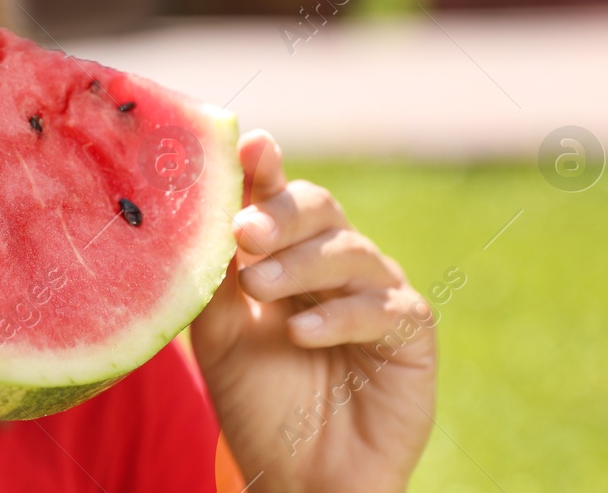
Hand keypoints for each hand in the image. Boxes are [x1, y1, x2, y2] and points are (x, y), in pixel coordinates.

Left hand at [189, 130, 436, 491]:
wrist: (298, 475)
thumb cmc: (258, 398)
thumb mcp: (221, 334)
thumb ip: (215, 274)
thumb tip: (195, 209)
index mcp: (285, 251)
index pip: (276, 195)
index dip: (265, 168)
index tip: (250, 147)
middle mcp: (333, 260)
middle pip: (319, 207)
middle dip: (280, 213)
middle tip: (244, 232)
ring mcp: (377, 289)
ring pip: (349, 250)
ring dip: (300, 266)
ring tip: (259, 288)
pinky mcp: (411, 330)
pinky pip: (385, 305)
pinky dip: (340, 315)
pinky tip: (301, 332)